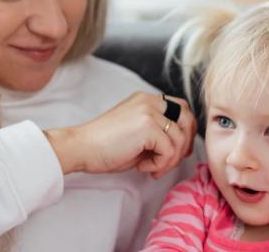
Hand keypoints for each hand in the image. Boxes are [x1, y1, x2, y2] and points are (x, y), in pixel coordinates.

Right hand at [45, 92, 196, 178]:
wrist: (81, 148)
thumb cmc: (104, 147)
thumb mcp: (137, 133)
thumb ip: (158, 132)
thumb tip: (182, 146)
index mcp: (146, 100)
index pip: (181, 108)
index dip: (186, 129)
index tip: (179, 149)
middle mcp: (149, 101)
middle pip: (187, 118)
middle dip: (186, 142)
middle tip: (173, 161)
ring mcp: (149, 112)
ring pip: (179, 138)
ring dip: (169, 160)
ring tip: (151, 168)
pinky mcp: (147, 126)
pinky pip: (168, 150)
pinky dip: (159, 164)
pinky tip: (143, 167)